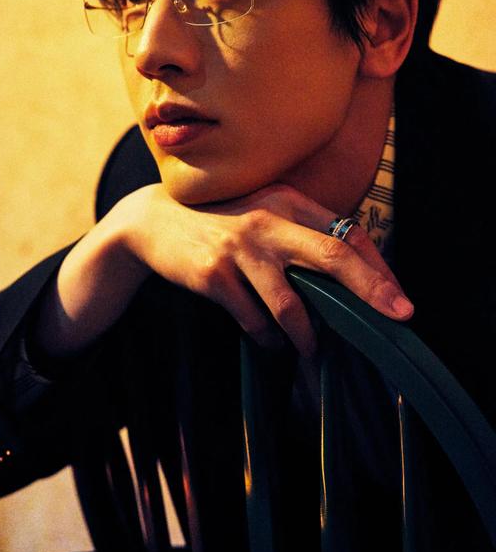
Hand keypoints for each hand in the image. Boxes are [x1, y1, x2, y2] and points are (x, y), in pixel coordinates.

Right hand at [117, 182, 412, 357]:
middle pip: (334, 257)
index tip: (398, 300)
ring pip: (292, 305)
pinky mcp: (214, 275)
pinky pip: (255, 321)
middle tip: (397, 318)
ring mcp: (240, 248)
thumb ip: (303, 233)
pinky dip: (268, 338)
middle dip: (371, 292)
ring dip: (308, 337)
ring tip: (311, 350)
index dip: (378, 269)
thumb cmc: (222, 220)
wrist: (153, 221)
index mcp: (287, 201)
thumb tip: (356, 275)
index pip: (346, 233)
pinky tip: (269, 340)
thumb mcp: (264, 211)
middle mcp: (268, 220)